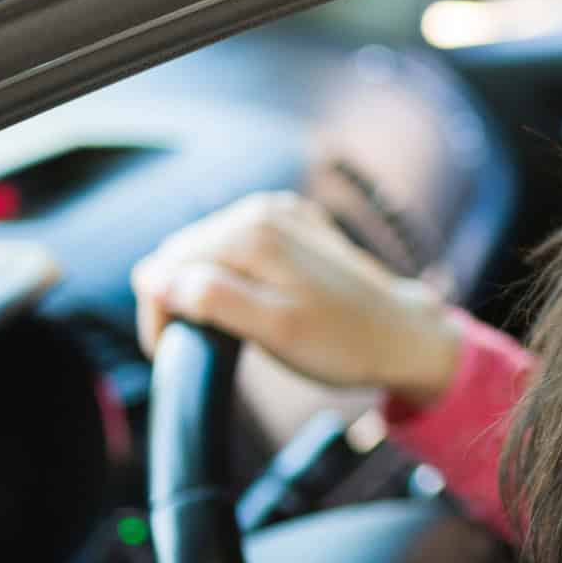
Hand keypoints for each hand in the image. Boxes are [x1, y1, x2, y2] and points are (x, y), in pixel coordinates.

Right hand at [131, 191, 464, 408]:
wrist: (403, 334)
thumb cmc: (343, 342)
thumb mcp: (276, 332)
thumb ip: (215, 300)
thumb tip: (158, 277)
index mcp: (251, 233)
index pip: (163, 266)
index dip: (159, 313)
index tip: (174, 352)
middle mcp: (261, 210)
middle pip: (180, 253)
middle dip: (176, 299)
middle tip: (201, 347)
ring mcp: (278, 213)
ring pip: (205, 249)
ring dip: (201, 288)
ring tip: (224, 331)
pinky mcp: (291, 225)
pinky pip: (236, 245)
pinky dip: (231, 275)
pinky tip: (249, 303)